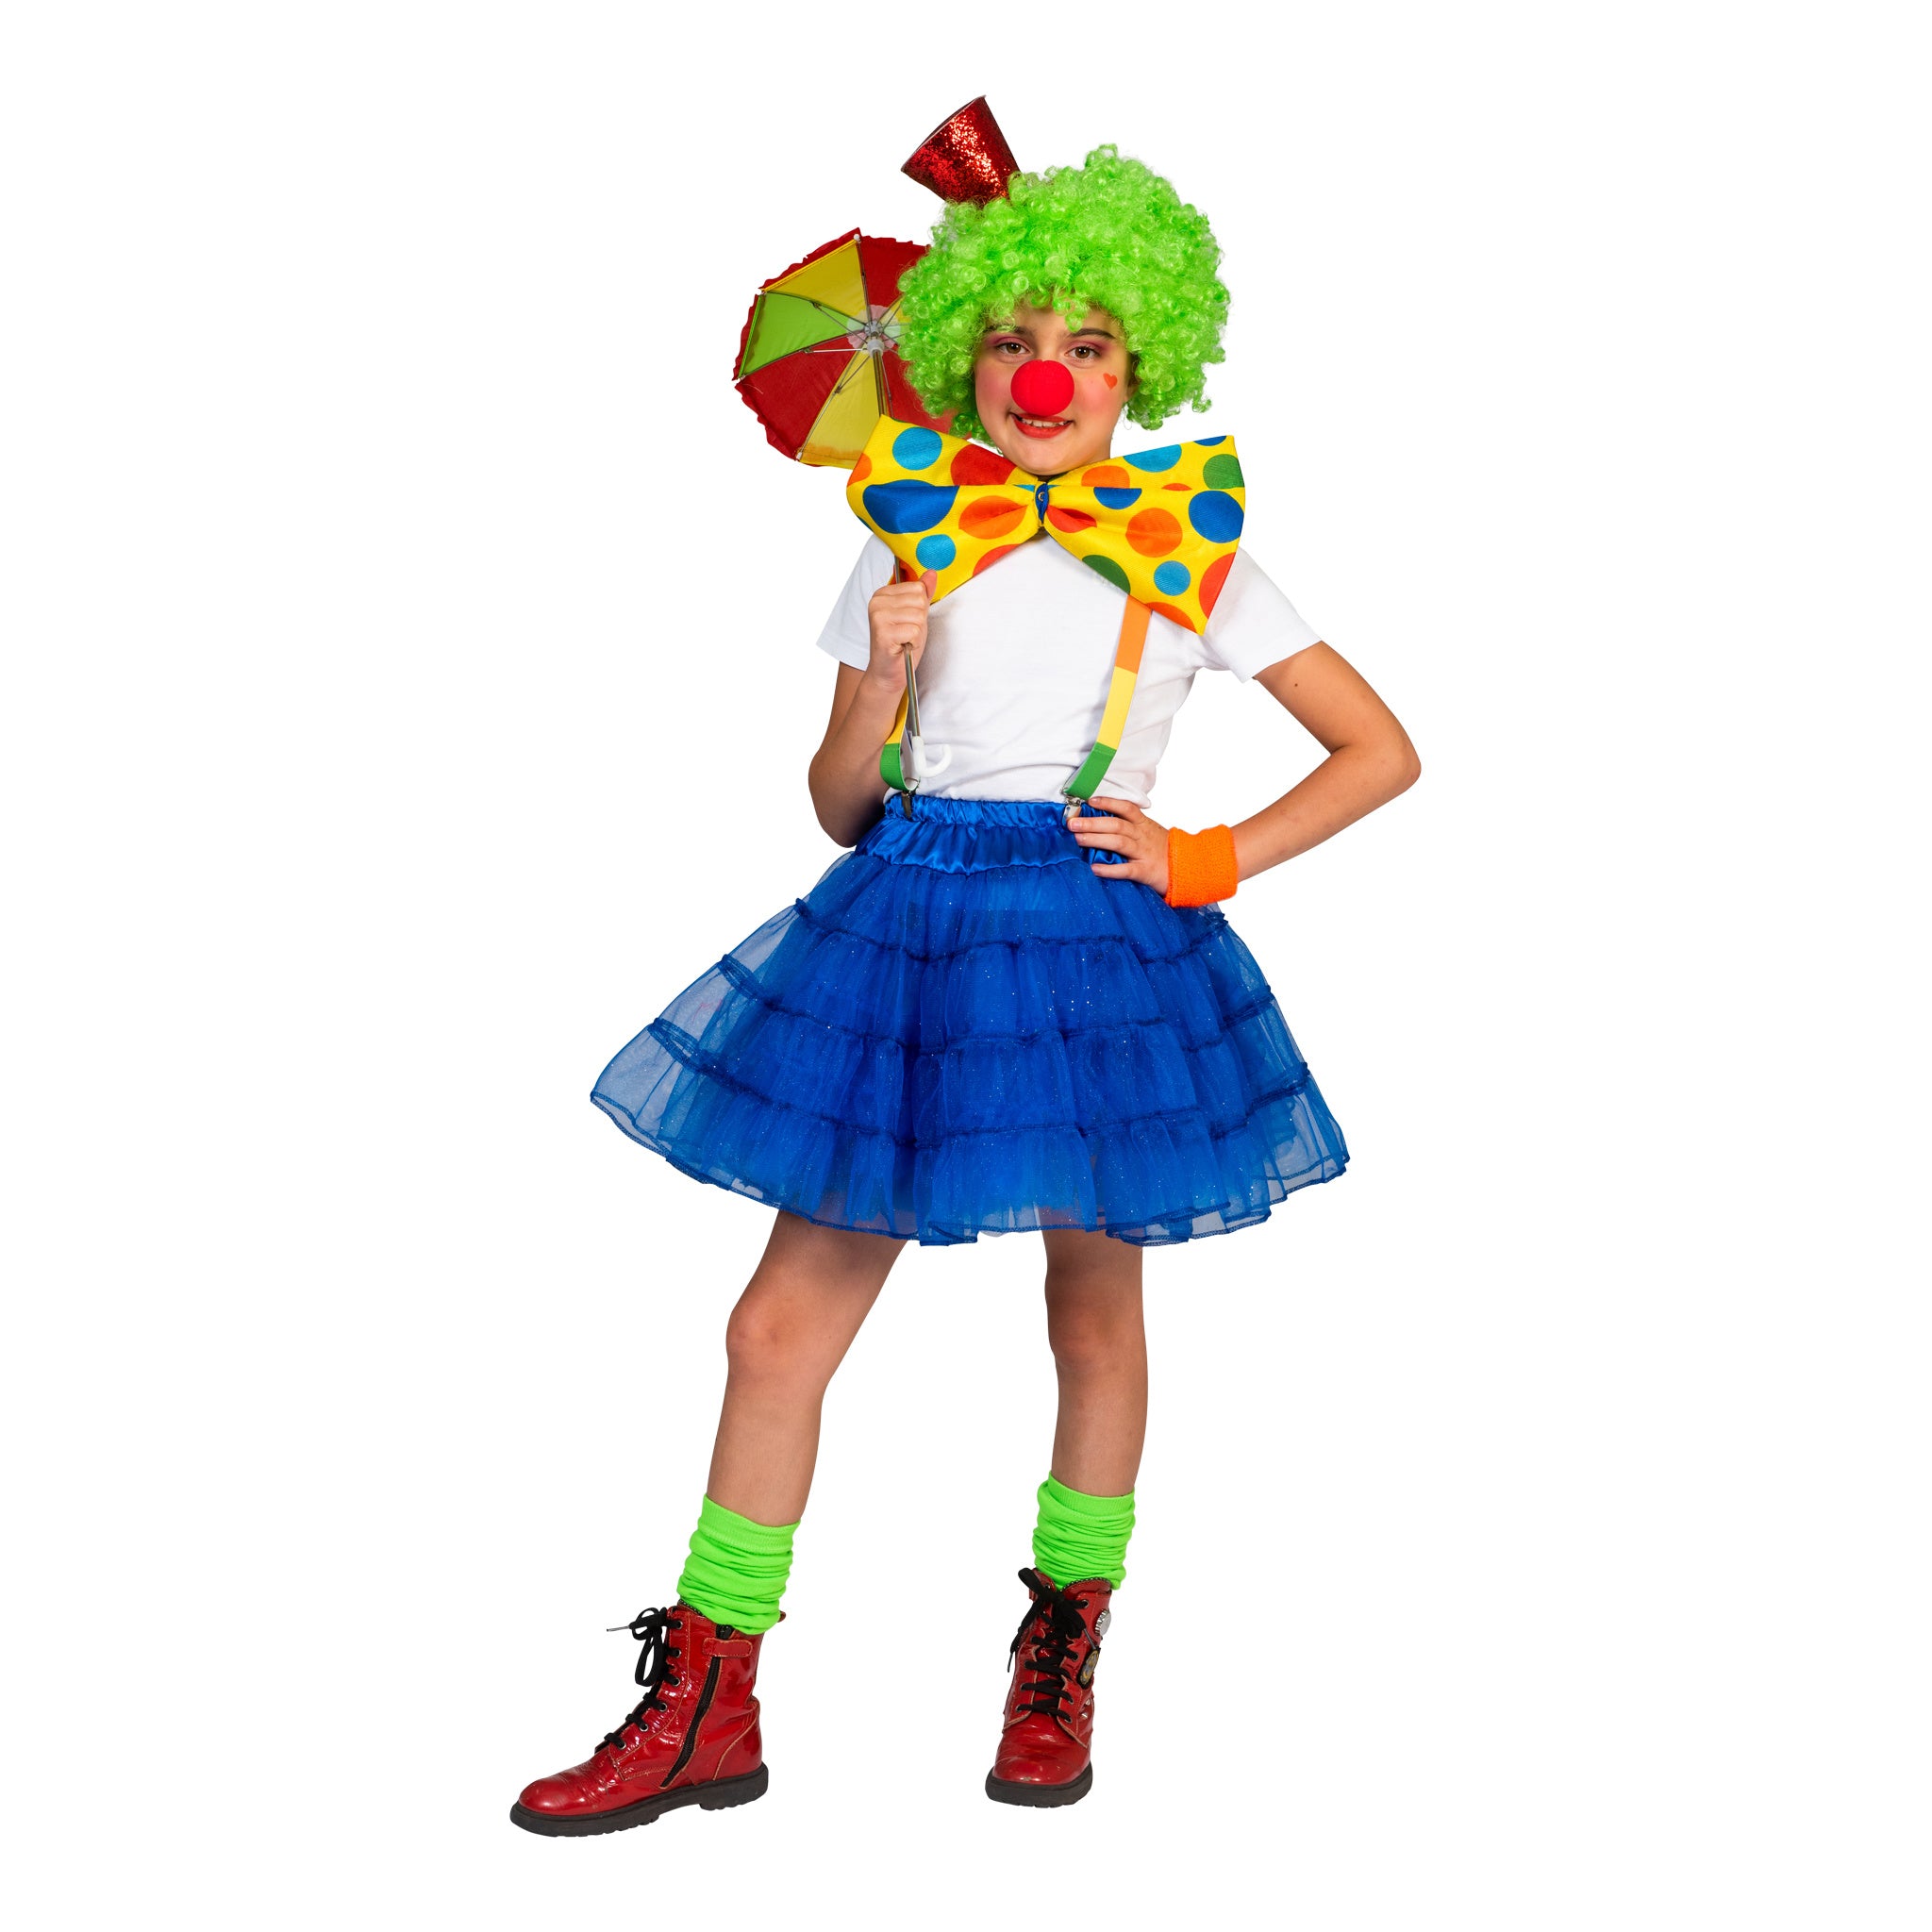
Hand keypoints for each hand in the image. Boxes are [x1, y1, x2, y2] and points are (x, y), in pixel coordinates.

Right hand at [864, 570, 936, 692]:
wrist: (888, 672)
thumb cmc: (902, 644)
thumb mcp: (916, 614)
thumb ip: (923, 593)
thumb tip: (931, 573)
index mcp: (883, 593)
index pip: (918, 588)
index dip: (920, 608)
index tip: (907, 621)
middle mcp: (877, 602)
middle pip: (919, 600)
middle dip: (919, 621)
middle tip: (906, 633)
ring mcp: (878, 617)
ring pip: (918, 616)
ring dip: (916, 633)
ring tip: (904, 640)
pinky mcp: (883, 633)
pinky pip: (914, 631)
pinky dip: (914, 642)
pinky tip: (902, 647)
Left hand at [1067, 795, 1169, 894]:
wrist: (1188, 869)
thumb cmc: (1163, 851)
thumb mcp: (1150, 833)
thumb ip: (1130, 827)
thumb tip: (1100, 823)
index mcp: (1144, 825)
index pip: (1126, 808)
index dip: (1108, 802)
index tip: (1090, 801)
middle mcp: (1143, 836)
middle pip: (1117, 825)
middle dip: (1093, 823)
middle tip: (1072, 823)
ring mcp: (1144, 853)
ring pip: (1119, 843)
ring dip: (1097, 839)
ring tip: (1078, 839)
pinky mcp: (1145, 871)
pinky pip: (1126, 870)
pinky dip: (1109, 869)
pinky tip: (1094, 868)